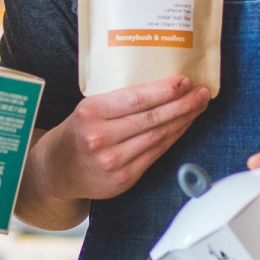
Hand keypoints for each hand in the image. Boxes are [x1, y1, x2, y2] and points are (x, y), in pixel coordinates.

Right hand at [29, 77, 210, 208]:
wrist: (57, 169)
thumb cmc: (77, 132)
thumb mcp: (88, 108)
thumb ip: (117, 100)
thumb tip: (161, 86)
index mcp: (91, 113)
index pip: (136, 99)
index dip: (164, 90)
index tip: (185, 81)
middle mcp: (101, 137)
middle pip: (152, 118)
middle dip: (182, 104)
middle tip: (202, 92)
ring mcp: (113, 161)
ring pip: (158, 137)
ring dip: (183, 120)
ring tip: (198, 106)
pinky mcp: (123, 178)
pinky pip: (156, 154)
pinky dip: (173, 138)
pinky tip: (184, 127)